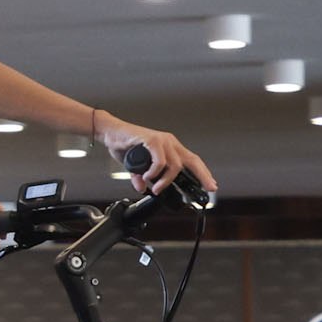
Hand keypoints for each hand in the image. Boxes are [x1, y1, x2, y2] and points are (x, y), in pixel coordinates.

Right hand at [93, 113, 215, 194]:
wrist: (110, 133)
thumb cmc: (124, 146)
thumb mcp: (136, 167)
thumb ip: (141, 177)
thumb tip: (142, 188)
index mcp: (169, 148)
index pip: (192, 161)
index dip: (202, 174)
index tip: (210, 186)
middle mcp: (169, 142)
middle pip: (192, 160)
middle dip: (203, 175)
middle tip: (207, 189)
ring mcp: (162, 140)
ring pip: (174, 165)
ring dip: (166, 181)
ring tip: (156, 188)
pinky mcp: (152, 140)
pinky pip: (160, 161)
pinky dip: (155, 172)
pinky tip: (148, 177)